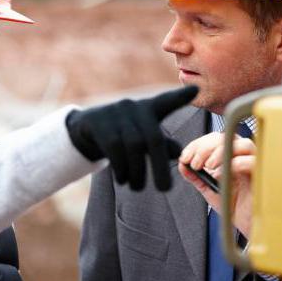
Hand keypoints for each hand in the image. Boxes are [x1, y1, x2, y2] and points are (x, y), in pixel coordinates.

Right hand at [66, 85, 197, 190]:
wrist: (85, 127)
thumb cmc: (122, 133)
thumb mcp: (142, 137)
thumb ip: (161, 144)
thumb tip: (178, 153)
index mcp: (149, 109)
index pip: (166, 102)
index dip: (180, 97)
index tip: (195, 91)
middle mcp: (134, 108)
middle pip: (153, 138)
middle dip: (160, 166)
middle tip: (164, 189)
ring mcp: (116, 114)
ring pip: (134, 146)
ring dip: (137, 171)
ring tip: (137, 187)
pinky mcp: (99, 123)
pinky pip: (114, 149)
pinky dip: (121, 168)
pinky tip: (122, 179)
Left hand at [178, 132, 254, 236]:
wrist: (250, 227)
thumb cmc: (237, 208)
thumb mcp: (210, 190)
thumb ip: (197, 177)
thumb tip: (182, 165)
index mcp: (233, 158)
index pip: (216, 139)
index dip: (198, 144)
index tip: (185, 157)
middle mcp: (245, 159)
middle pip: (228, 136)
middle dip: (205, 147)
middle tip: (195, 163)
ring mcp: (255, 166)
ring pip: (243, 144)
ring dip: (220, 152)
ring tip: (208, 167)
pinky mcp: (263, 177)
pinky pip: (252, 161)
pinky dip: (235, 164)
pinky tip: (221, 176)